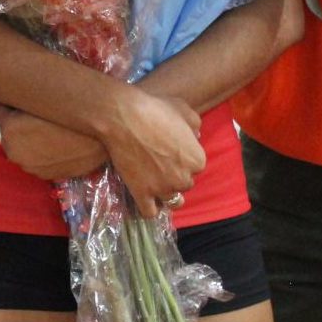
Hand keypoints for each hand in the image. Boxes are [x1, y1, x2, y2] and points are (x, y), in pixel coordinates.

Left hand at [0, 106, 107, 181]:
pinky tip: (58, 143)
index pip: (0, 111)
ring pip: (25, 149)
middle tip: (38, 115)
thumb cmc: (71, 113)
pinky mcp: (46, 176)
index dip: (12, 105)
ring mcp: (31, 168)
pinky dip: (44, 153)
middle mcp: (14, 152)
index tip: (22, 101)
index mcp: (8, 130)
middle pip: (10, 133)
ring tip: (50, 130)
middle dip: (19, 124)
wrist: (102, 136)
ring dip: (31, 141)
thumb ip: (22, 101)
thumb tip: (15, 101)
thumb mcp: (42, 99)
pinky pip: (40, 161)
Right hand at [92, 82, 204, 218]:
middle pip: (184, 184)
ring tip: (154, 183)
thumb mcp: (184, 110)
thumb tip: (195, 137)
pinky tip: (144, 197)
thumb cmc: (155, 109)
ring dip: (165, 193)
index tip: (171, 152)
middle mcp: (184, 179)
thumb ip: (195, 126)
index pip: (196, 167)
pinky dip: (149, 208)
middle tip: (159, 163)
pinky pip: (150, 212)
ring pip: (170, 201)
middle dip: (175, 176)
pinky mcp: (142, 194)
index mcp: (198, 160)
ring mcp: (163, 189)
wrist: (124, 117)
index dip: (183, 159)